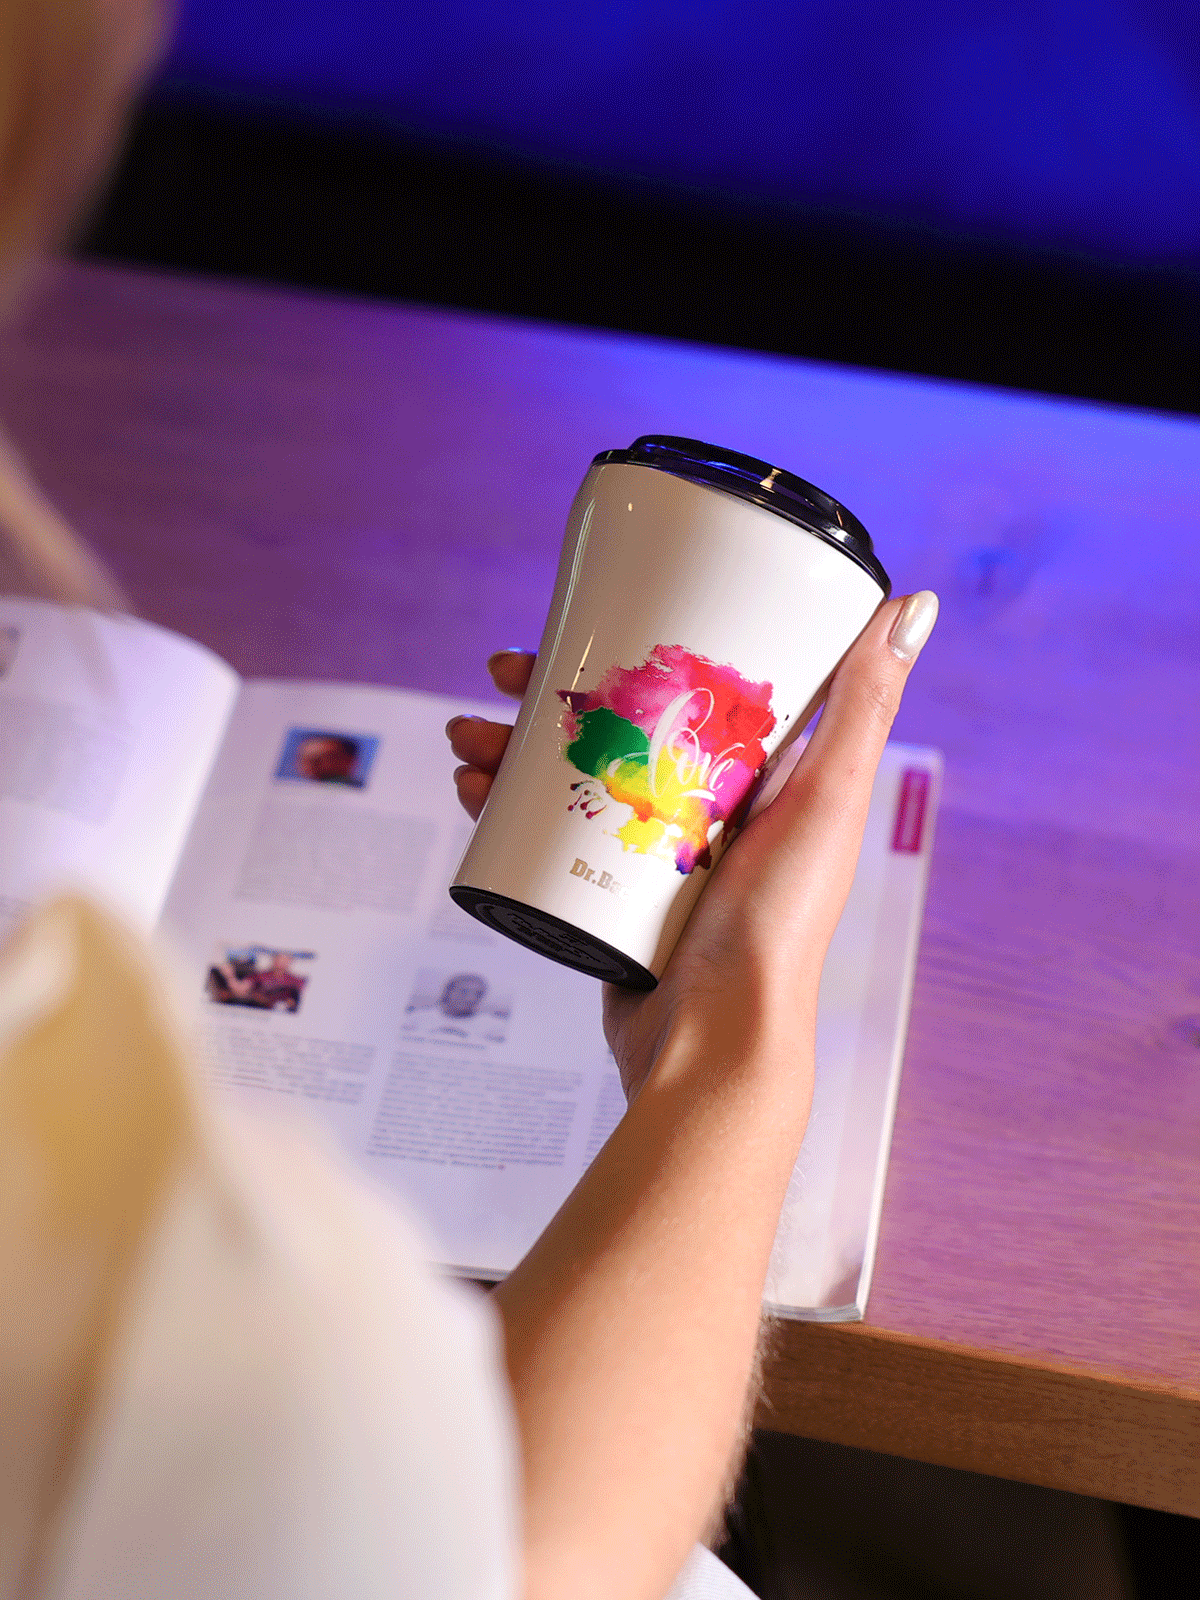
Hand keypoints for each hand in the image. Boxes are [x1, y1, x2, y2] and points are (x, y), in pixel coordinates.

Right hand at [447, 592, 937, 1103]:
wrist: (712, 1038)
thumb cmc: (780, 926)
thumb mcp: (827, 799)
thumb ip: (864, 707)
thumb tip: (913, 602)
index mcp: (762, 775)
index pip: (697, 683)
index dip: (643, 642)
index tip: (594, 615)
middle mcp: (707, 806)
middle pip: (619, 721)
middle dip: (553, 690)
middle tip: (505, 670)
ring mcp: (655, 851)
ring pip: (570, 772)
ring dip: (512, 743)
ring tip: (469, 736)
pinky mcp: (612, 893)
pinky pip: (550, 834)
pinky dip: (505, 808)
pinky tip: (473, 792)